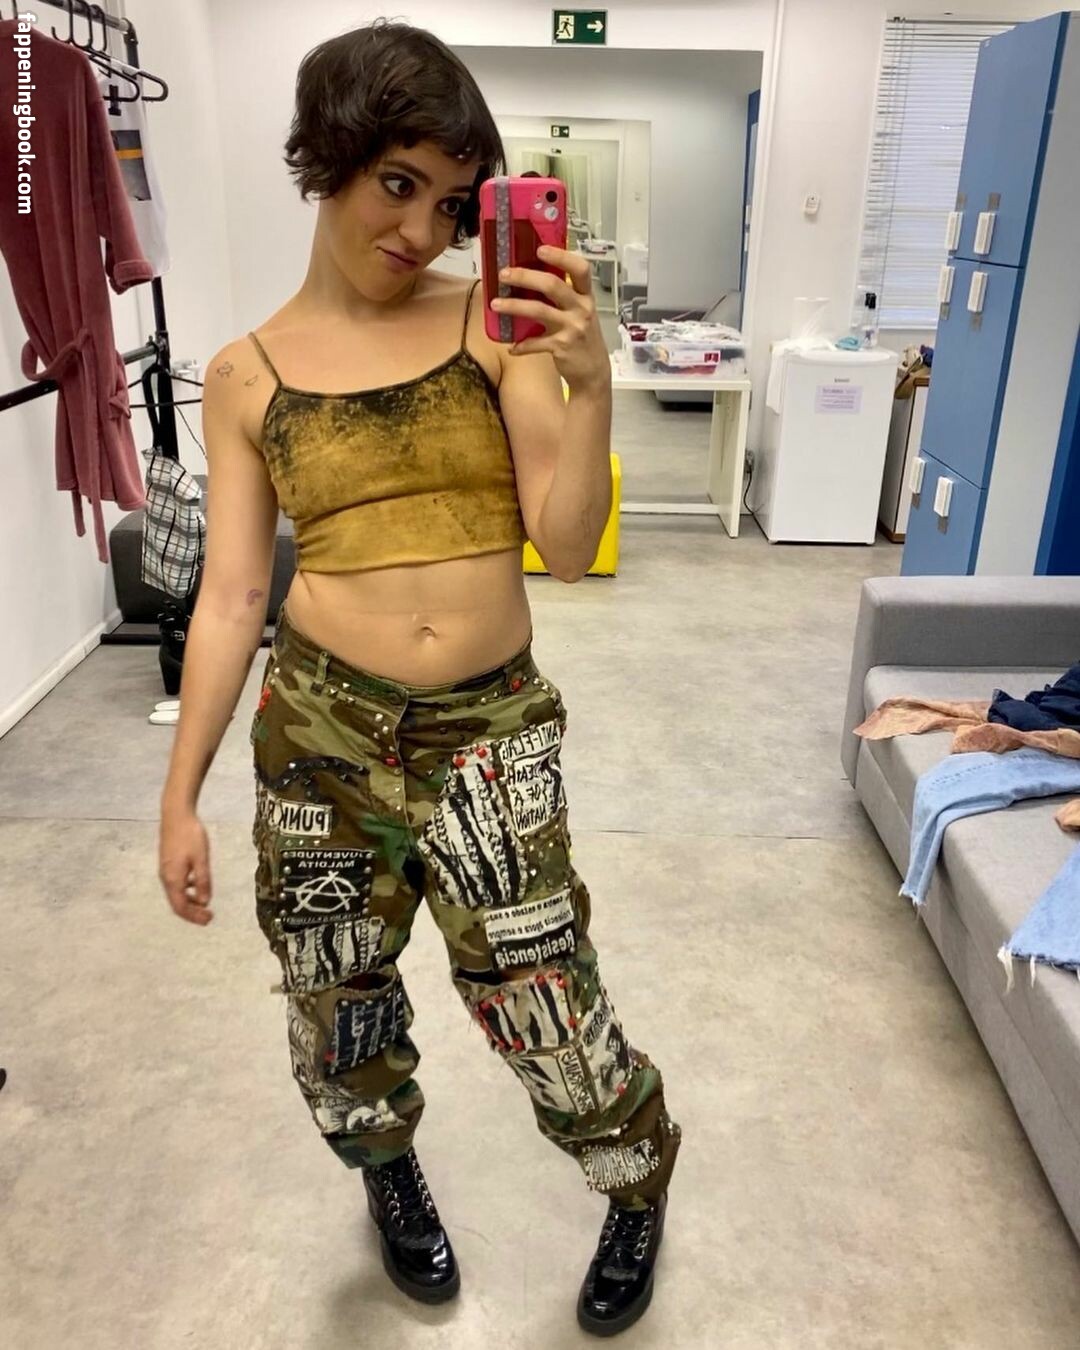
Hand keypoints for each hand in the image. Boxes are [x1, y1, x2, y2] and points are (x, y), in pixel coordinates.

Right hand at [159, 808, 212, 924]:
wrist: (176, 815)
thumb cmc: (190, 835)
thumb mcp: (201, 859)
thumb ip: (203, 881)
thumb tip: (205, 902)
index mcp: (173, 879)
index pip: (181, 907)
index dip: (194, 917)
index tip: (208, 920)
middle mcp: (166, 878)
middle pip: (177, 903)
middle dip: (192, 912)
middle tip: (209, 916)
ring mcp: (165, 870)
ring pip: (176, 893)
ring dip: (190, 901)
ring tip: (204, 904)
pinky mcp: (168, 863)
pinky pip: (176, 884)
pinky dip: (187, 890)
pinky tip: (197, 885)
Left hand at [492, 246, 610, 393]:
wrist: (593, 371)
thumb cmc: (582, 337)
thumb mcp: (579, 312)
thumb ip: (563, 297)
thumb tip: (531, 279)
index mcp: (585, 296)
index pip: (580, 269)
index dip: (561, 257)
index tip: (540, 249)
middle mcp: (581, 308)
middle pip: (552, 285)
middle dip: (525, 277)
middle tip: (504, 274)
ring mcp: (572, 327)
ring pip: (539, 310)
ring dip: (514, 306)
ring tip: (495, 304)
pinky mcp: (562, 347)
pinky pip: (535, 343)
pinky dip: (521, 345)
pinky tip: (512, 348)